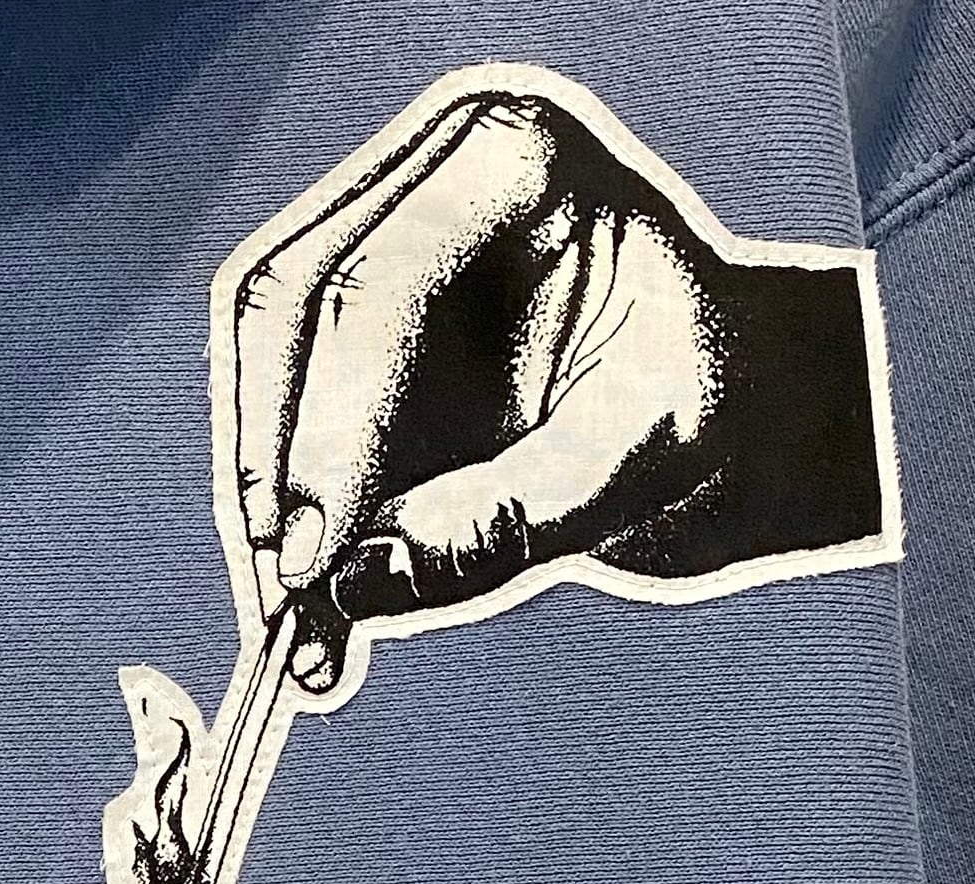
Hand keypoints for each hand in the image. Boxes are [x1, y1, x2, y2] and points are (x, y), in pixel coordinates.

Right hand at [225, 84, 883, 690]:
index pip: (381, 286)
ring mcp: (367, 245)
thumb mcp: (634, 465)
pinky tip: (301, 621)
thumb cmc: (702, 412)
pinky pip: (271, 423)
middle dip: (272, 466)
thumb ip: (503, 524)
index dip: (333, 426)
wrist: (717, 414)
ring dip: (257, 505)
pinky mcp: (338, 334)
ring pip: (257, 367)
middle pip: (287, 309)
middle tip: (283, 600)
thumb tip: (357, 588)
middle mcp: (420, 179)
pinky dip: (276, 526)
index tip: (316, 558)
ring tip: (287, 633)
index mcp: (513, 158)